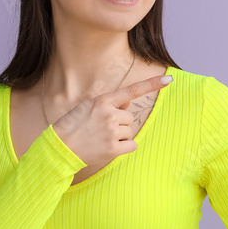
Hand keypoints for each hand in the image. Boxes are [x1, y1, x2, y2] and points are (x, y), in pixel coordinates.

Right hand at [51, 75, 171, 164]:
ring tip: (100, 138)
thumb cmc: (73, 126)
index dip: (151, 84)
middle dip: (119, 123)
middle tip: (100, 129)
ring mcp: (112, 132)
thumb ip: (110, 104)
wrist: (60, 148)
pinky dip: (124, 148)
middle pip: (130, 118)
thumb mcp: (88, 107)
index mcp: (103, 101)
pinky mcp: (114, 149)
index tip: (168, 79)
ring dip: (120, 136)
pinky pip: (132, 145)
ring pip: (130, 132)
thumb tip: (128, 103)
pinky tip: (108, 147)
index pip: (132, 90)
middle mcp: (109, 114)